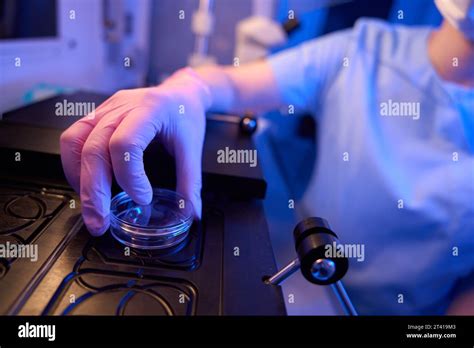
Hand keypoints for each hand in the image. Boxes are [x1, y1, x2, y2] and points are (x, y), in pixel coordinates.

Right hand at [60, 68, 210, 235]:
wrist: (180, 93)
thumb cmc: (185, 115)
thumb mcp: (193, 148)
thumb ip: (190, 183)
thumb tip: (191, 214)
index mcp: (150, 109)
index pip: (125, 143)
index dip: (130, 176)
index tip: (143, 197)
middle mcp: (122, 106)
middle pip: (94, 147)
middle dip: (94, 190)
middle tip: (100, 221)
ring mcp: (105, 109)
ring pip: (75, 141)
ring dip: (79, 178)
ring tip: (90, 206)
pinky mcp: (96, 116)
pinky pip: (73, 138)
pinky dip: (75, 165)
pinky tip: (86, 184)